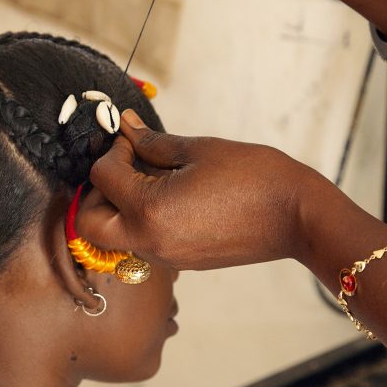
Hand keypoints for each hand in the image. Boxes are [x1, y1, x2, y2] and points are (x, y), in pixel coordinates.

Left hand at [79, 109, 318, 270]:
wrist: (297, 217)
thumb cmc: (253, 177)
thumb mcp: (198, 150)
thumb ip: (151, 141)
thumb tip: (124, 125)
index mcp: (149, 210)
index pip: (102, 178)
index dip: (111, 151)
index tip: (130, 140)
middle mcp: (149, 241)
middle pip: (89, 224)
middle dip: (95, 192)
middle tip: (122, 167)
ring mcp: (164, 256)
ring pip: (113, 237)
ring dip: (116, 206)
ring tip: (147, 178)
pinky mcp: (180, 262)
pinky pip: (141, 242)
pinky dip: (138, 219)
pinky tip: (166, 195)